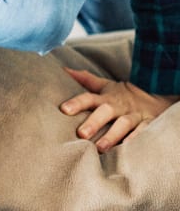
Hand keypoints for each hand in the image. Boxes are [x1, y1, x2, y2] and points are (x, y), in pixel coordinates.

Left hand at [60, 67, 176, 150]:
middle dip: (94, 122)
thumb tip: (63, 70)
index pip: (89, 98)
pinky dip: (136, 139)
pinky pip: (144, 131)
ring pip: (124, 124)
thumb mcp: (105, 85)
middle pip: (106, 111)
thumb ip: (85, 79)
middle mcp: (119, 106)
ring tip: (100, 148)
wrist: (154, 99)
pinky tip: (127, 148)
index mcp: (106, 97)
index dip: (77, 103)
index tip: (64, 109)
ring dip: (112, 136)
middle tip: (81, 134)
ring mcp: (134, 115)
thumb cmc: (122, 95)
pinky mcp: (149, 123)